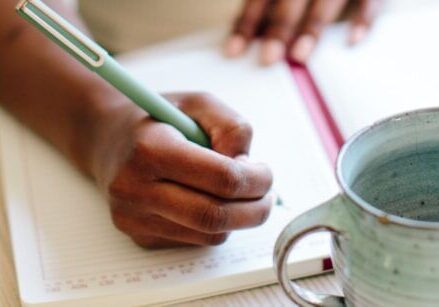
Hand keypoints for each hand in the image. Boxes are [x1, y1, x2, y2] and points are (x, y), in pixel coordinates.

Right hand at [92, 93, 272, 248]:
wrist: (108, 141)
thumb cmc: (158, 120)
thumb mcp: (198, 103)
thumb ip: (231, 127)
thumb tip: (247, 167)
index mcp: (150, 150)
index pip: (220, 179)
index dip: (255, 179)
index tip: (265, 172)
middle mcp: (135, 189)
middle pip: (214, 216)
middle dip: (255, 210)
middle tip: (266, 196)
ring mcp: (134, 218)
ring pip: (208, 235)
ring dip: (236, 219)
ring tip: (239, 195)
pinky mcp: (139, 236)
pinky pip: (194, 241)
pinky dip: (213, 225)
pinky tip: (207, 201)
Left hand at [224, 0, 380, 64]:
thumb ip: (269, 6)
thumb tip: (248, 39)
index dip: (246, 24)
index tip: (233, 52)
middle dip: (279, 29)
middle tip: (268, 58)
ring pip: (327, 0)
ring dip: (312, 28)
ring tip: (299, 56)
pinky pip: (370, 0)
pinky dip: (364, 19)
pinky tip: (352, 40)